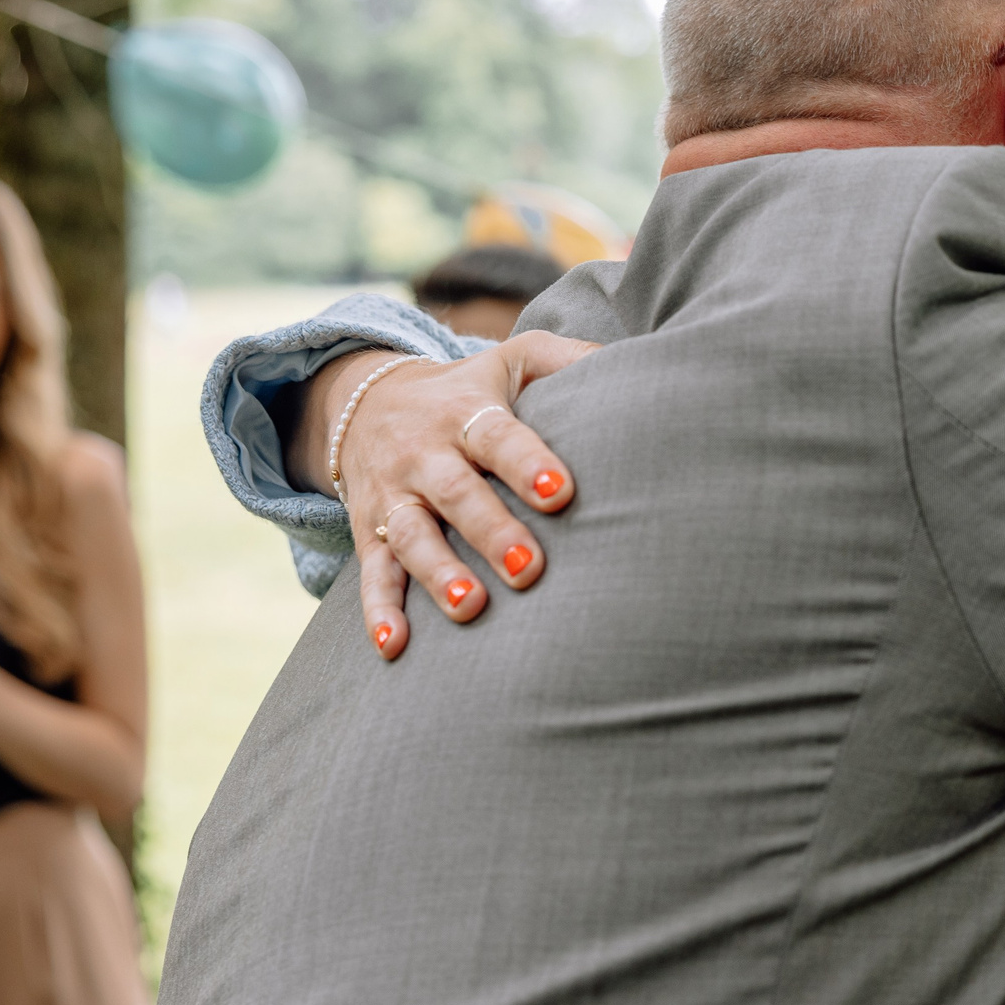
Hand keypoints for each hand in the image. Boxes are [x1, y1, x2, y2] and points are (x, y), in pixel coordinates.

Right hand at [312, 332, 598, 659]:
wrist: (364, 403)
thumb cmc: (467, 389)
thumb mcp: (510, 361)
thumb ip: (565, 359)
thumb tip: (639, 366)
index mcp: (466, 412)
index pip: (497, 436)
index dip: (526, 462)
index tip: (559, 492)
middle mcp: (425, 455)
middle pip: (457, 494)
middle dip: (491, 532)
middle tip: (531, 569)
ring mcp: (394, 497)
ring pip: (411, 537)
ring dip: (438, 574)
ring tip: (470, 607)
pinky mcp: (369, 532)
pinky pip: (371, 573)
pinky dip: (379, 610)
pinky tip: (395, 645)